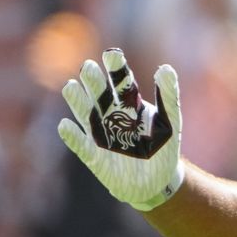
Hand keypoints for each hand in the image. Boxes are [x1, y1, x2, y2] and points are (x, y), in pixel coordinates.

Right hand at [58, 48, 184, 210]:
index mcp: (131, 105)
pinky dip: (72, 136)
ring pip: (86, 114)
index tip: (112, 54)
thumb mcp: (170, 121)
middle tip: (88, 67)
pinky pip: (80, 145)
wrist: (157, 182)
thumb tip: (165, 68)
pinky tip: (65, 126)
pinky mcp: (94, 156)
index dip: (116, 68)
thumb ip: (168, 96)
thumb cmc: (164, 148)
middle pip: (100, 95)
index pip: (122, 82)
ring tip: (72, 86)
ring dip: (78, 101)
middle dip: (94, 81)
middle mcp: (112, 115)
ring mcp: (101, 134)